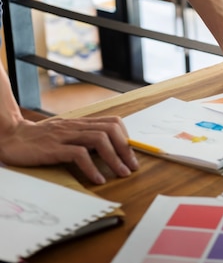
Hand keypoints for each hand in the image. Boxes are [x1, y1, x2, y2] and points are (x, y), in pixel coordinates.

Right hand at [0, 116, 138, 184]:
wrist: (10, 137)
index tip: (131, 155)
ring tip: (121, 173)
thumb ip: (84, 138)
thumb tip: (108, 150)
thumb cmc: (39, 139)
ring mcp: (64, 135)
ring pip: (99, 139)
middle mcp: (76, 126)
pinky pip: (78, 154)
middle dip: (126, 149)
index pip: (112, 122)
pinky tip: (98, 179)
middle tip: (132, 167)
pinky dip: (92, 168)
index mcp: (80, 123)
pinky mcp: (53, 148)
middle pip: (111, 129)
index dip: (126, 137)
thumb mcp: (66, 135)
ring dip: (114, 158)